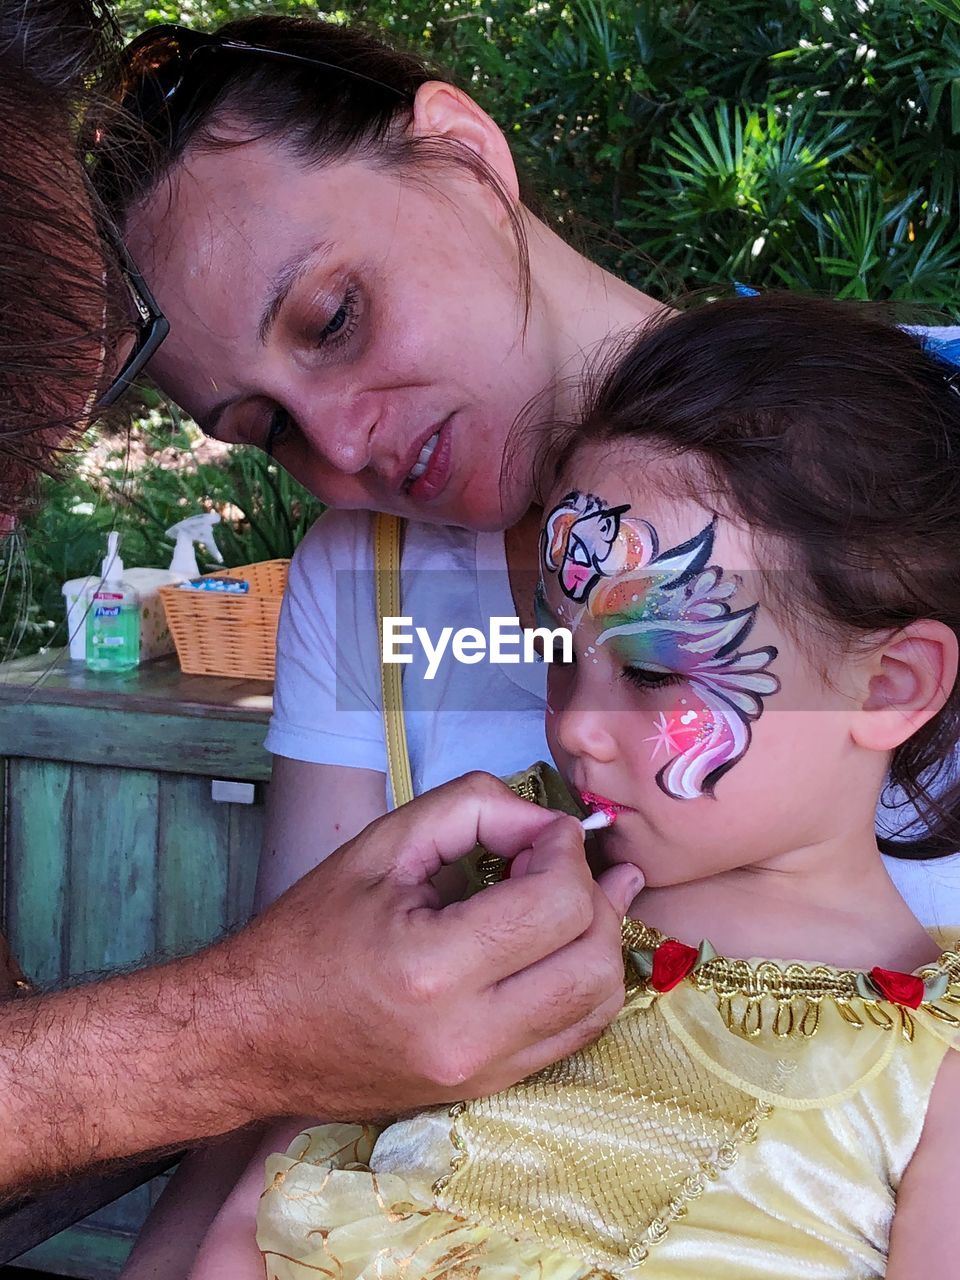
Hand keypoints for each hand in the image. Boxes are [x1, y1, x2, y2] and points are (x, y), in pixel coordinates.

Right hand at [217, 772, 641, 1118]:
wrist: (255, 1036)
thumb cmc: (309, 933)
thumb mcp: (382, 845)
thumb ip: (473, 808)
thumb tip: (547, 823)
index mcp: (431, 967)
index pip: (556, 902)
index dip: (565, 851)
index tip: (540, 832)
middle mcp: (469, 1033)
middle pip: (593, 955)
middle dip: (592, 892)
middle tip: (552, 861)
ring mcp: (484, 1072)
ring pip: (600, 1002)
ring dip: (600, 938)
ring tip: (568, 896)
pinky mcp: (490, 1088)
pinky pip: (576, 1033)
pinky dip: (585, 979)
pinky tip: (565, 941)